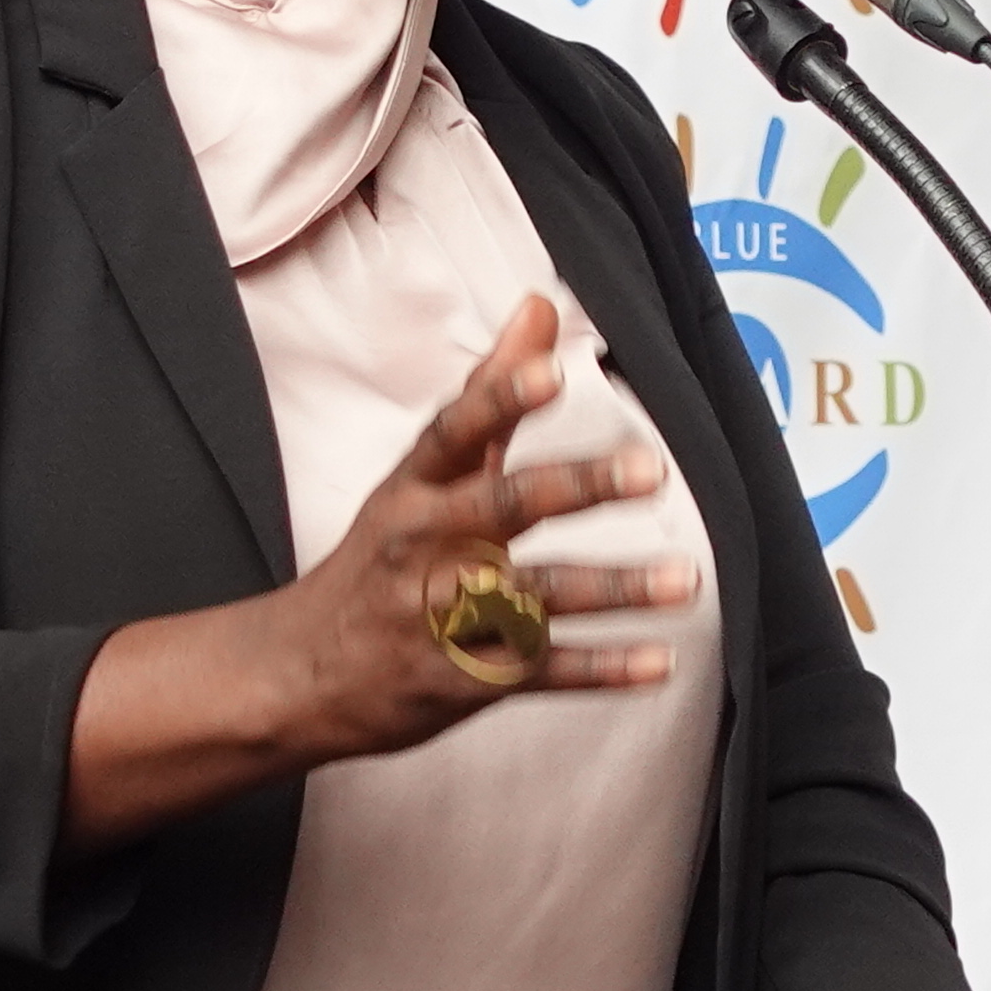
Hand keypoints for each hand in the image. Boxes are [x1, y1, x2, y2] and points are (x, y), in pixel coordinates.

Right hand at [62, 297, 694, 848]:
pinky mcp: (465, 682)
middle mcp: (424, 549)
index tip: (552, 372)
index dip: (500, 401)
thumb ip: (490, 397)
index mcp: (411, 492)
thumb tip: (539, 308)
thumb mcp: (421, 477)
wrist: (305, 674)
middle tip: (649, 472)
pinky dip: (601, 670)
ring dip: (613, 590)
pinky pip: (540, 673)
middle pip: (501, 510)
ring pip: (534, 600)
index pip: (453, 434)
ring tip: (685, 579)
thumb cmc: (382, 559)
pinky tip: (659, 661)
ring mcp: (441, 619)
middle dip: (576, 490)